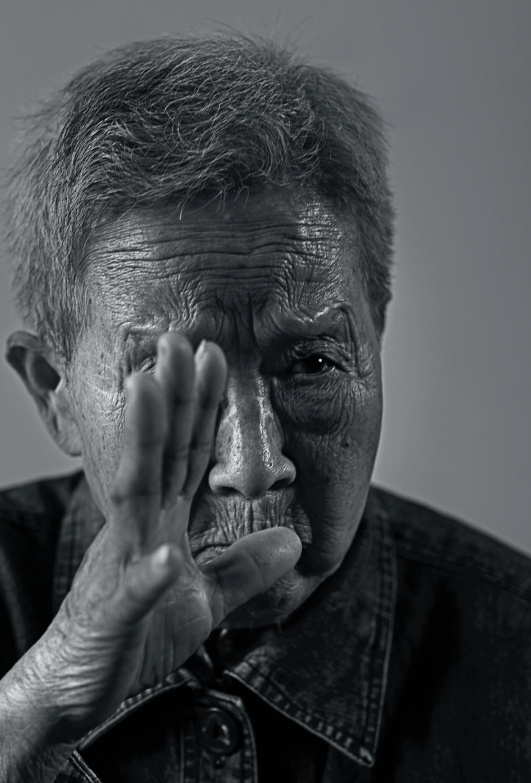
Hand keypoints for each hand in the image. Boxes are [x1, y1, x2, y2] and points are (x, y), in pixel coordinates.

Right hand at [0, 334, 301, 764]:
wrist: (81, 689)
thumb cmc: (136, 638)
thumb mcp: (205, 602)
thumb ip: (244, 568)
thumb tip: (294, 540)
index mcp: (162, 523)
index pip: (186, 454)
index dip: (202, 407)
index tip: (214, 357)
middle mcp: (139, 530)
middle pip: (158, 454)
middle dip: (170, 397)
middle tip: (179, 341)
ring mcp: (122, 568)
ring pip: (132, 496)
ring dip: (142, 444)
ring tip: (149, 390)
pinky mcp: (113, 616)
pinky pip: (134, 593)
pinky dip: (152, 573)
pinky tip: (169, 555)